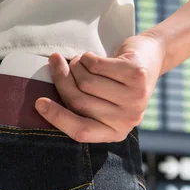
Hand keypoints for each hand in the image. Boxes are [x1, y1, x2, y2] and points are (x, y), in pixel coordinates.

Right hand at [35, 34, 164, 142]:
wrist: (150, 58)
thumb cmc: (117, 82)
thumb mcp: (101, 101)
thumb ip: (80, 104)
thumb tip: (43, 101)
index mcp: (114, 132)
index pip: (81, 131)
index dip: (57, 117)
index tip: (39, 102)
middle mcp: (126, 120)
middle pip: (79, 100)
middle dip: (63, 78)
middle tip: (57, 63)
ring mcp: (135, 99)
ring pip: (86, 81)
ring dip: (77, 65)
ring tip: (80, 61)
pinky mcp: (137, 76)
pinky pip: (97, 65)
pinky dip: (89, 57)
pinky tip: (93, 56)